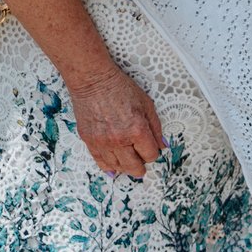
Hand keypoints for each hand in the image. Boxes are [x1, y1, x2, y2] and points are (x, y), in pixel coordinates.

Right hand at [67, 64, 163, 179]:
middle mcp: (119, 139)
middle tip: (142, 164)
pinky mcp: (89, 141)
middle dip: (140, 166)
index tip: (151, 149)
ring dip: (125, 167)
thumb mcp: (146, 104)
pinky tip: (113, 169)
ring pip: (117, 167)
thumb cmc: (120, 88)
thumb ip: (156, 128)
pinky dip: (108, 167)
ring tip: (129, 163)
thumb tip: (162, 146)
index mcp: (137, 130)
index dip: (153, 153)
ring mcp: (102, 142)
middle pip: (134, 167)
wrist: (93, 81)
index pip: (150, 155)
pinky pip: (99, 161)